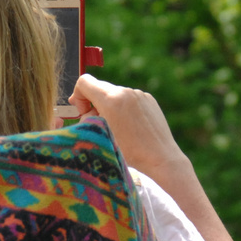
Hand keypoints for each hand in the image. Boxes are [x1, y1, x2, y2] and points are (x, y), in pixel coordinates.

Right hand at [70, 74, 188, 178]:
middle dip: (93, 103)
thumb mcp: (101, 136)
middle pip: (99, 88)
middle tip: (98, 123)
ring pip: (114, 94)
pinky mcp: (149, 99)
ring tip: (117, 129)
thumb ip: (88, 119)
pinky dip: (124, 108)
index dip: (78, 96)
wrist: (161, 158)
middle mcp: (126, 92)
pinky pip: (129, 98)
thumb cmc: (130, 153)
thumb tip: (84, 109)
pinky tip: (130, 127)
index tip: (83, 112)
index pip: (84, 82)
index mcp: (111, 99)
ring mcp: (139, 94)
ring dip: (109, 107)